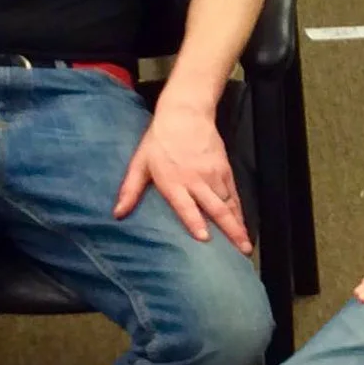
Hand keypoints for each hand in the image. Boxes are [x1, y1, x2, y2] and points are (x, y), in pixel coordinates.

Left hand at [116, 99, 251, 253]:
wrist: (185, 113)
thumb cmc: (159, 140)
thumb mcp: (140, 162)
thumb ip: (130, 190)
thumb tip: (117, 214)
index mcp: (174, 181)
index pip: (186, 205)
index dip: (195, 222)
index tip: (205, 238)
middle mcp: (197, 181)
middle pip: (217, 209)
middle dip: (230, 231)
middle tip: (241, 251)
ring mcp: (214, 175)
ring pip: (229, 204)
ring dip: (239, 225)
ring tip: (246, 245)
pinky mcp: (225, 169)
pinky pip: (235, 194)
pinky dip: (240, 210)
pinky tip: (245, 223)